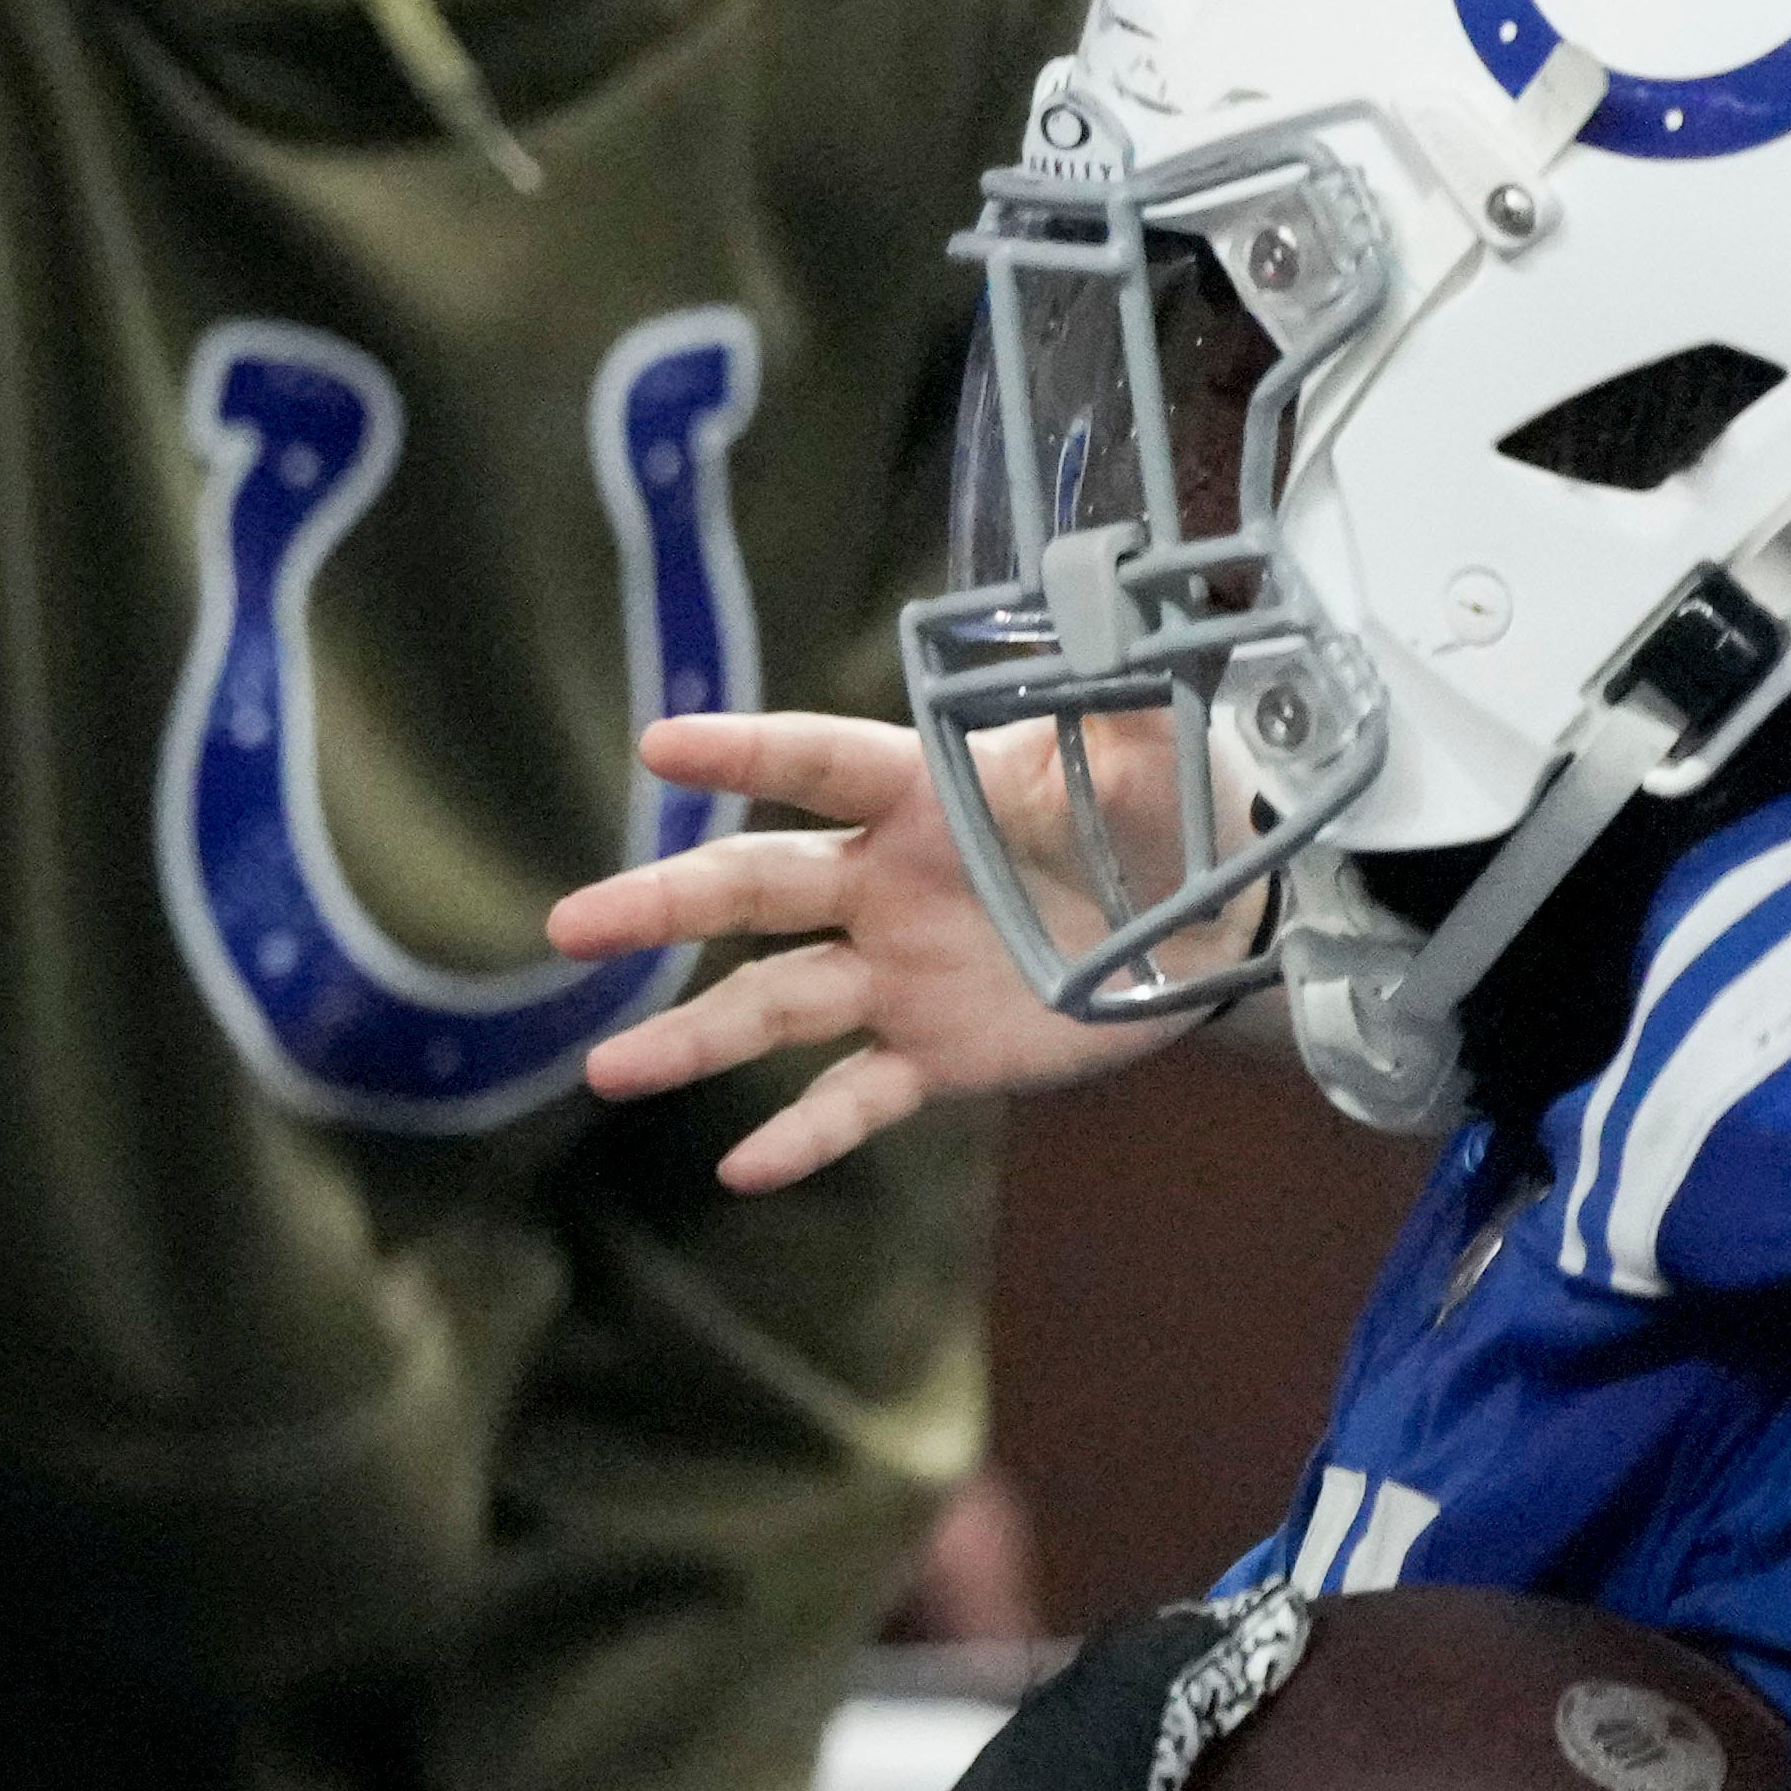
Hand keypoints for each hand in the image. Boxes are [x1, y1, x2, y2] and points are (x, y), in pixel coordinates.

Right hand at [549, 709, 1196, 1185]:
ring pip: (772, 1003)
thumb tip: (1099, 619)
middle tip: (573, 927)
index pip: (817, 764)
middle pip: (752, 889)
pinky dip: (801, 1133)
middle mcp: (885, 883)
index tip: (661, 748)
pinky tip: (740, 1170)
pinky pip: (854, 1098)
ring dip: (689, 1036)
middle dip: (660, 905)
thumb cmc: (1175, 816)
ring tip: (608, 1069)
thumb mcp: (1149, 747)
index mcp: (923, 797)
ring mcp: (898, 973)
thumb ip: (1111, 693)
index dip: (743, 755)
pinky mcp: (934, 1053)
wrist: (1218, 929)